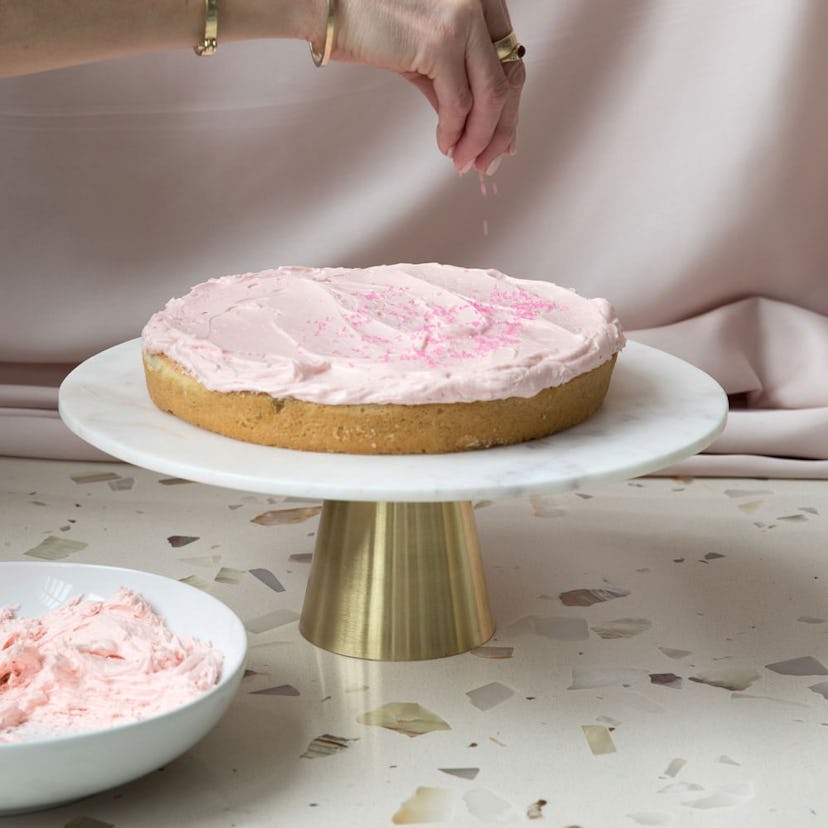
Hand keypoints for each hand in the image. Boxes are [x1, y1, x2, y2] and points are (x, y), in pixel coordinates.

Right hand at [332, 0, 524, 174]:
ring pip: (491, 96)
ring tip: (464, 162)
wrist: (327, 5)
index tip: (502, 141)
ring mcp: (463, 19)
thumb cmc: (370, 22)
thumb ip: (452, 81)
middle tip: (486, 163)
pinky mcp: (440, 42)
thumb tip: (469, 129)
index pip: (510, 59)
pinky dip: (454, 133)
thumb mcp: (424, 48)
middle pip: (510, 78)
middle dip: (501, 130)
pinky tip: (445, 146)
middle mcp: (479, 1)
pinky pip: (459, 105)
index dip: (510, 106)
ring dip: (479, 139)